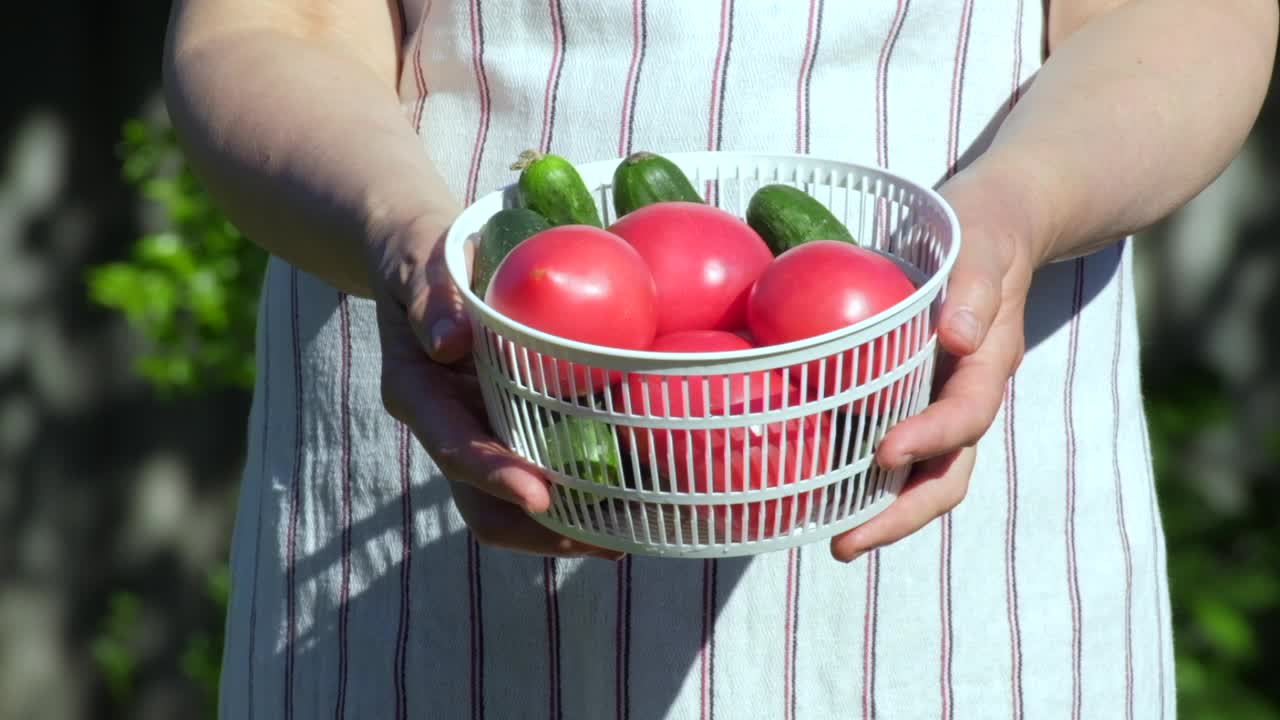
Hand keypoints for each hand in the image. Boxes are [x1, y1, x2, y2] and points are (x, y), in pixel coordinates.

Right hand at [370, 214, 624, 560]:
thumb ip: (432, 296)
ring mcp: (479, 434)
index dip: (496, 477)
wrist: (417, 258)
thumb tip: (449, 342)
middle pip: (485, 506)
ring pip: (514, 507)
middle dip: (542, 531)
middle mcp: (448, 427)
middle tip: (607, 542)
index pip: (455, 448)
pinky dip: (580, 494)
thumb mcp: (421, 260)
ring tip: (631, 534)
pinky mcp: (506, 429)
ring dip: (567, 529)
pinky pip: (541, 474)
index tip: (539, 496)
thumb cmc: (423, 253)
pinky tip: (634, 496)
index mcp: (418, 394)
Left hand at [830, 162, 1038, 562]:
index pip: (965, 416)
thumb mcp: (982, 245)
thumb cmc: (984, 230)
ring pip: (925, 475)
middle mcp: (966, 395)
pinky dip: (868, 478)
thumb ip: (975, 288)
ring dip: (884, 512)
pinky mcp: (917, 398)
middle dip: (900, 514)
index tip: (884, 454)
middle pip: (947, 473)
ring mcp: (943, 402)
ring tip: (834, 540)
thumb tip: (957, 337)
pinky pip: (900, 449)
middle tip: (845, 543)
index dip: (929, 440)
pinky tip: (823, 492)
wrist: (998, 226)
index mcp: (987, 363)